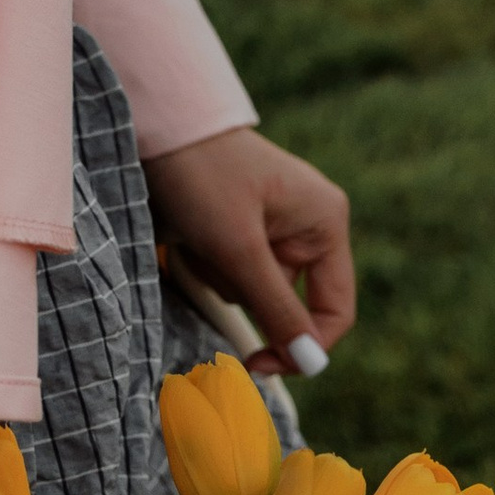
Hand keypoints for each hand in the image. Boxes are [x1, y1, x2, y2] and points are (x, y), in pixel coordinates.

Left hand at [144, 124, 355, 374]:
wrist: (159, 128)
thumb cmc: (203, 177)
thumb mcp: (239, 248)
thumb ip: (278, 309)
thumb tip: (312, 364)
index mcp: (326, 223)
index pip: (334, 311)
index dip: (302, 347)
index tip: (256, 366)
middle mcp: (309, 227)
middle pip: (286, 303)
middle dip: (244, 291)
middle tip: (214, 254)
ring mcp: (276, 228)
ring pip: (254, 292)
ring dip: (221, 277)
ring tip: (199, 234)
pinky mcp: (243, 231)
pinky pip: (233, 273)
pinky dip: (209, 265)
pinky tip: (191, 233)